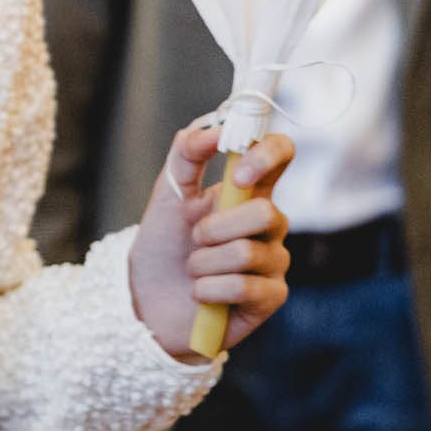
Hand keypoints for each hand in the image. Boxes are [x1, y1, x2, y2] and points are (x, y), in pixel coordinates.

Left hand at [129, 123, 293, 359]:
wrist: (148, 299)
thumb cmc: (164, 244)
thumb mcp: (168, 194)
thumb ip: (186, 155)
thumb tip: (213, 130)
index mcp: (249, 191)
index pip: (281, 154)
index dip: (267, 156)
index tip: (239, 174)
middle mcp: (269, 223)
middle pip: (265, 213)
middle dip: (215, 229)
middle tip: (195, 240)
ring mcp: (274, 260)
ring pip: (246, 252)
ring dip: (203, 263)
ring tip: (194, 270)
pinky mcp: (271, 297)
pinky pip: (244, 287)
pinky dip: (208, 290)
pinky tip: (201, 294)